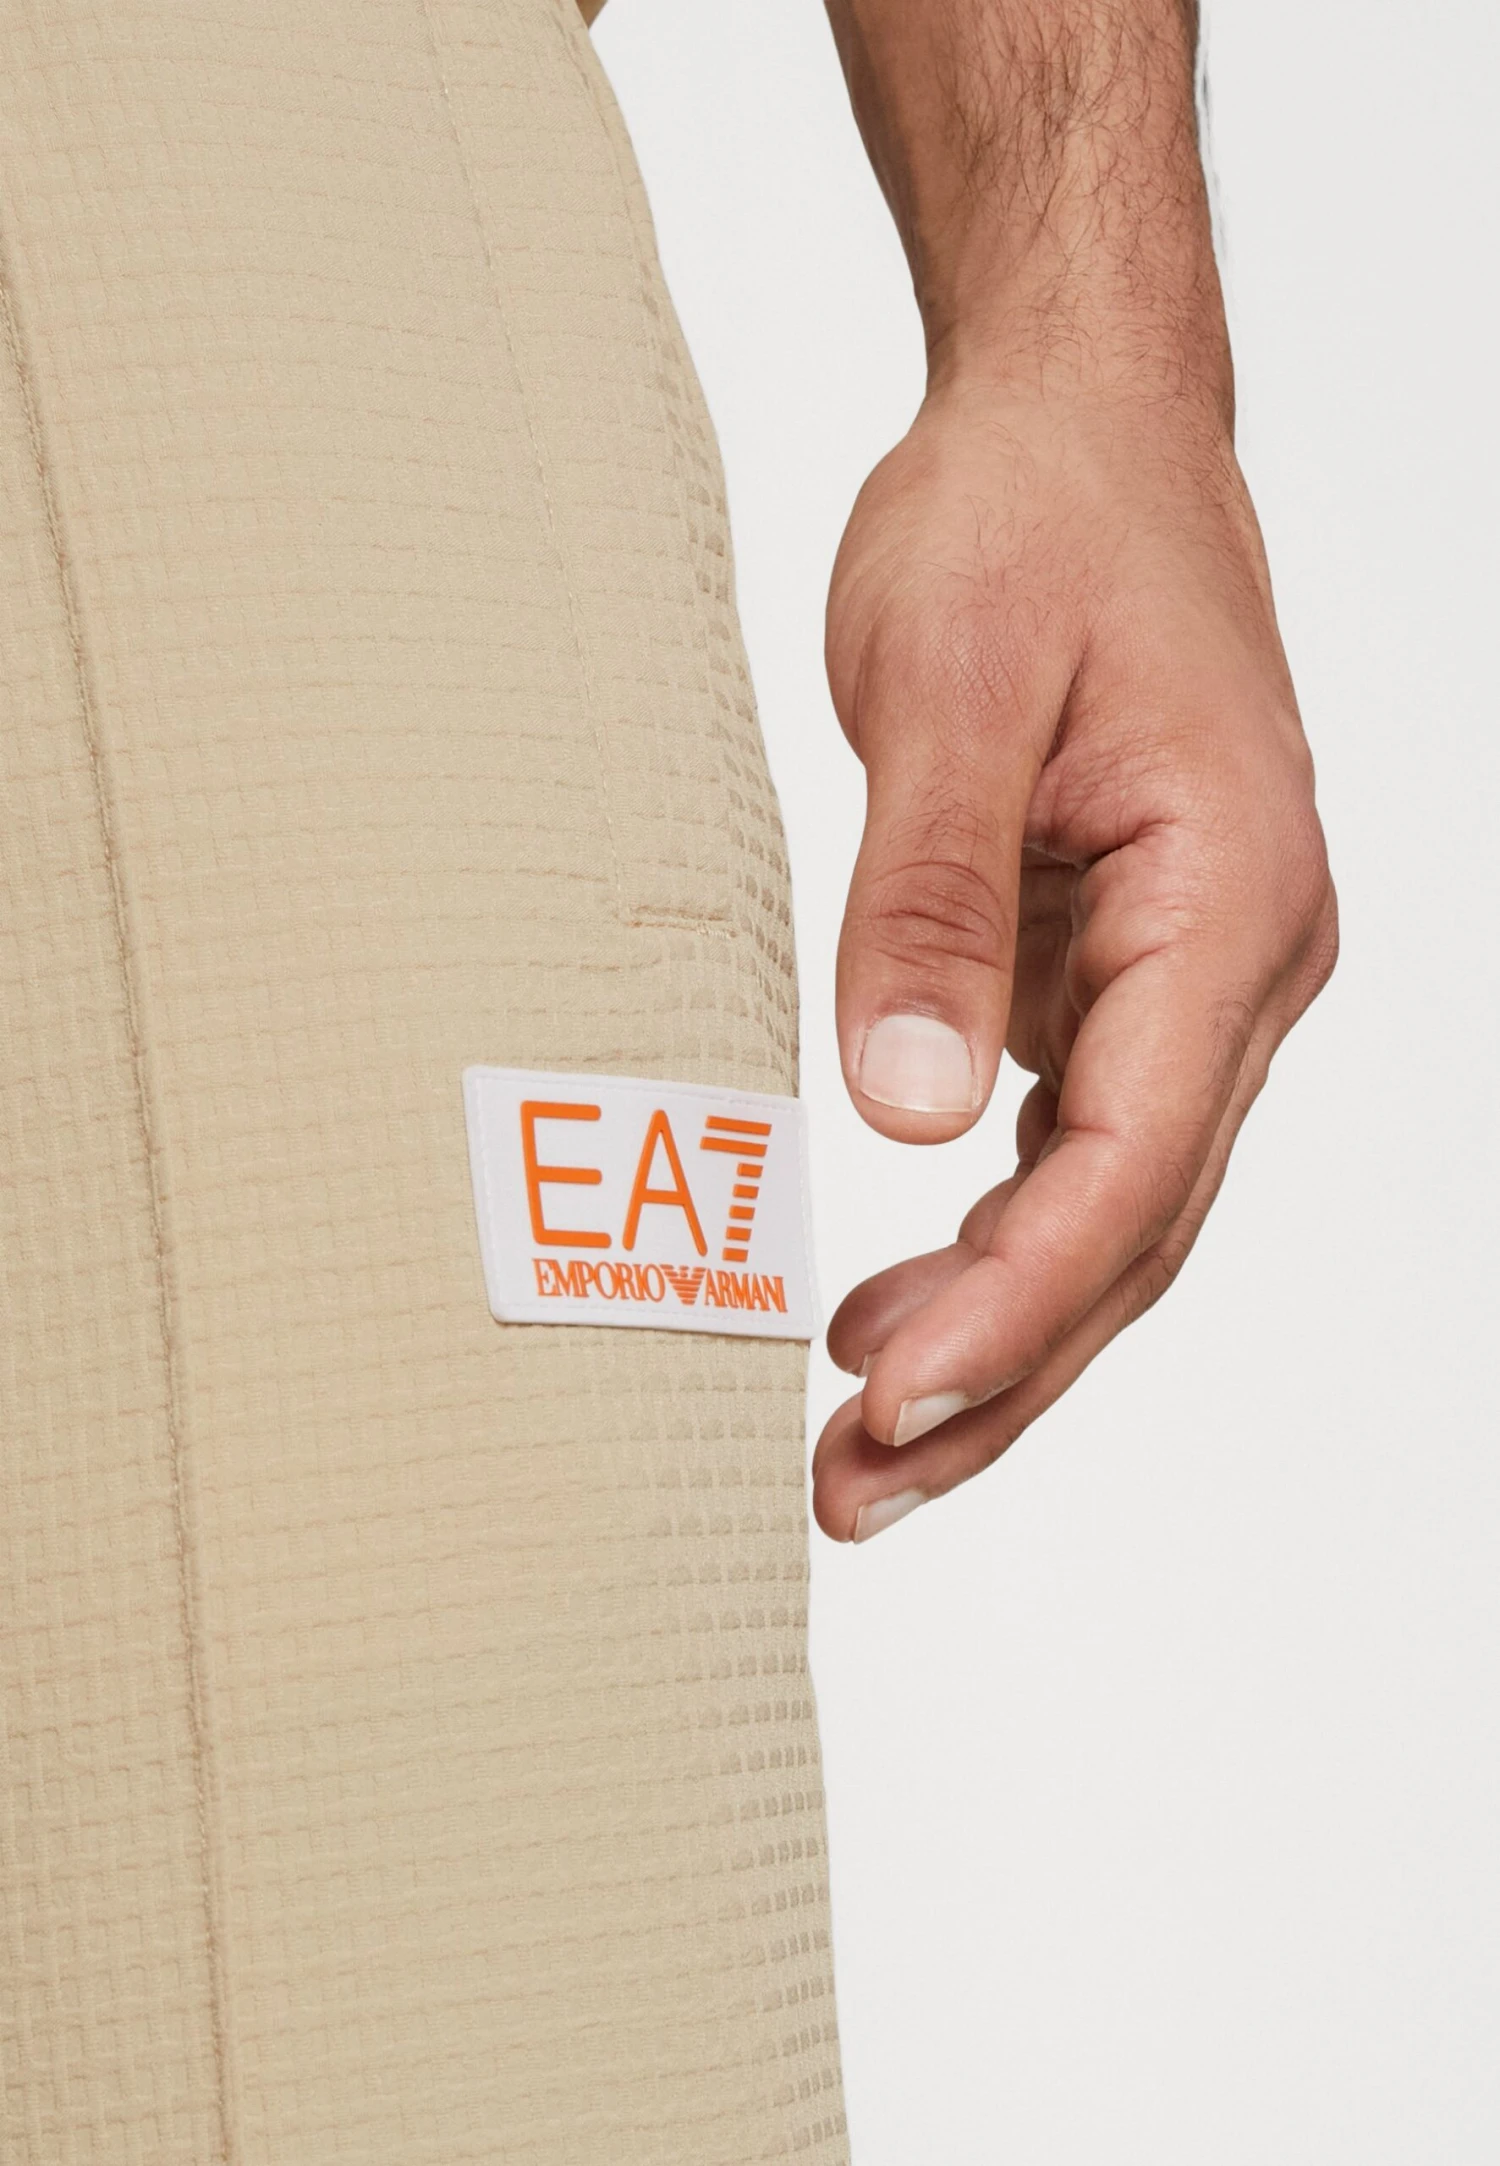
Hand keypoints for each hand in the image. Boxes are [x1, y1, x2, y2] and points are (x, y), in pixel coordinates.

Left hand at [812, 375, 1336, 1542]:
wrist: (1075, 426)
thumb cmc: (1027, 520)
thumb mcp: (952, 685)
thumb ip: (934, 902)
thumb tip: (901, 1114)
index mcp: (1234, 901)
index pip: (1133, 1161)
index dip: (1017, 1302)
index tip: (888, 1401)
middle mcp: (1239, 965)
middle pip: (1133, 1229)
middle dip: (1001, 1373)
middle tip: (851, 1489)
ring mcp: (1189, 977)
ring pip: (1108, 1208)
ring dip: (994, 1333)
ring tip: (862, 1445)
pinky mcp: (1123, 970)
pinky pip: (1073, 1142)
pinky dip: (990, 1239)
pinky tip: (900, 1303)